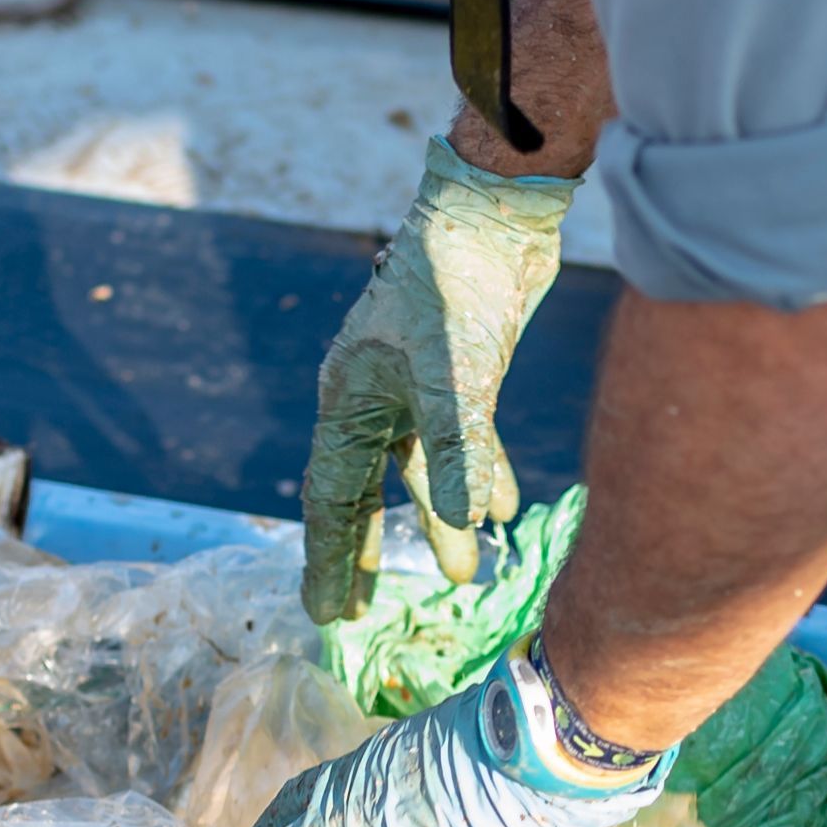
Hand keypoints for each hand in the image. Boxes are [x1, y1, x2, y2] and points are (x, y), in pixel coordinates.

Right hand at [297, 136, 573, 624]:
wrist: (494, 213)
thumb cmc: (457, 281)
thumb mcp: (457, 368)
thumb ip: (459, 445)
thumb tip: (466, 522)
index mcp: (349, 399)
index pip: (331, 495)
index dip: (329, 555)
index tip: (325, 613)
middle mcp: (372, 399)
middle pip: (359, 492)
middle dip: (360, 551)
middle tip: (354, 613)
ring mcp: (415, 387)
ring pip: (416, 472)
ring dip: (434, 522)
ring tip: (454, 575)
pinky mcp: (460, 372)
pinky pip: (461, 441)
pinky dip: (478, 474)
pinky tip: (501, 511)